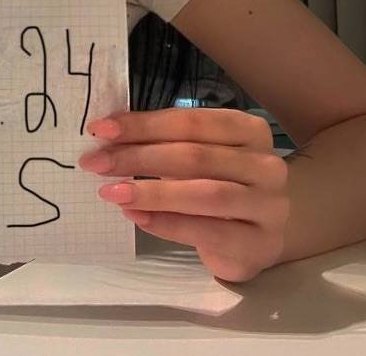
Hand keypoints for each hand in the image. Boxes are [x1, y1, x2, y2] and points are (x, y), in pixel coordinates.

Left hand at [80, 107, 289, 282]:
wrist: (264, 233)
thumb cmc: (223, 183)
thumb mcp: (202, 155)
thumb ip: (166, 143)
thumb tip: (109, 137)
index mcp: (249, 130)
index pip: (191, 121)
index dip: (144, 124)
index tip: (101, 129)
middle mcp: (265, 164)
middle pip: (194, 155)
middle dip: (138, 156)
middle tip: (96, 162)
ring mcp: (268, 205)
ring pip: (204, 193)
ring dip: (151, 192)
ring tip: (112, 192)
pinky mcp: (260, 244)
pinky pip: (209, 231)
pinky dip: (168, 223)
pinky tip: (137, 218)